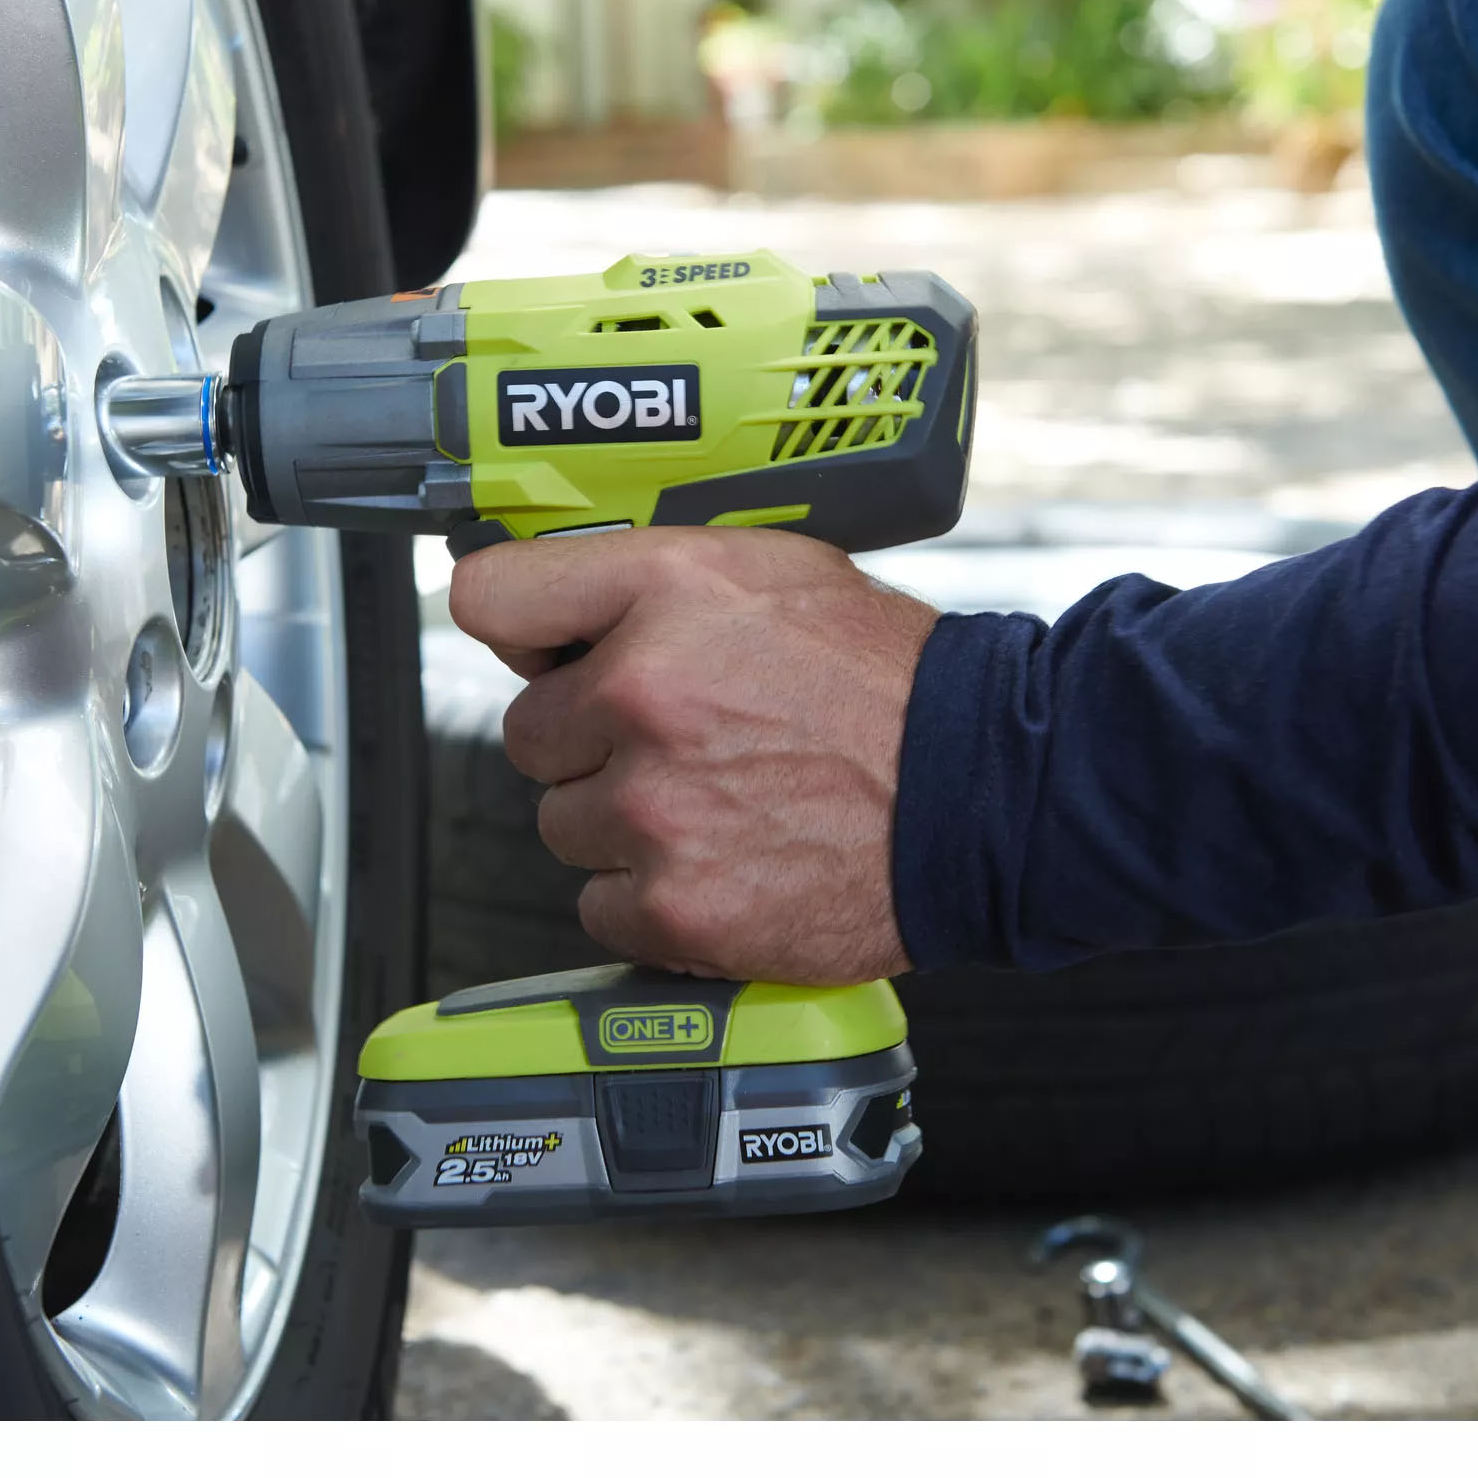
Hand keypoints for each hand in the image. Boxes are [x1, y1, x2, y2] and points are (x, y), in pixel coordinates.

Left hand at [450, 528, 937, 983]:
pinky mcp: (674, 903)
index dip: (519, 631)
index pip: (492, 598)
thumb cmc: (888, 685)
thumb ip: (650, 583)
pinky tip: (726, 860)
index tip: (539, 651)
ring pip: (564, 824)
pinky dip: (652, 898)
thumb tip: (552, 618)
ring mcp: (654, 806)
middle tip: (687, 741)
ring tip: (723, 802)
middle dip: (592, 741)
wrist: (985, 791)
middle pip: (528, 733)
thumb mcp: (772, 572)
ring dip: (623, 823)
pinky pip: (600, 906)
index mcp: (666, 592)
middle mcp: (645, 692)